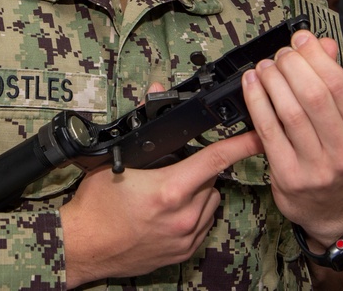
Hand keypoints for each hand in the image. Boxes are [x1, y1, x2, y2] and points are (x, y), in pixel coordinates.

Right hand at [59, 85, 263, 287]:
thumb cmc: (95, 206)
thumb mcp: (117, 158)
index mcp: (170, 190)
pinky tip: (170, 210)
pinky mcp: (184, 252)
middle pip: (211, 179)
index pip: (216, 159)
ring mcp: (186, 237)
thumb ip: (143, 127)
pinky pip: (204, 224)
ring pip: (210, 201)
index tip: (260, 135)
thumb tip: (155, 91)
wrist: (83, 247)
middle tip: (173, 168)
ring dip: (198, 192)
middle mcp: (183, 216)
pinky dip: (194, 213)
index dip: (242, 145)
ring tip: (169, 191)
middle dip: (198, 168)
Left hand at [241, 31, 342, 247]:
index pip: (339, 84)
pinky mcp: (289, 176)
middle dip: (292, 66)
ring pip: (289, 112)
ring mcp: (317, 166)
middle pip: (313, 95)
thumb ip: (337, 81)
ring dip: (272, 80)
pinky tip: (252, 84)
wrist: (336, 211)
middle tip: (281, 54)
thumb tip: (321, 44)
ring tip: (266, 66)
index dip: (315, 56)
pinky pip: (268, 130)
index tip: (301, 39)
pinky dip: (257, 101)